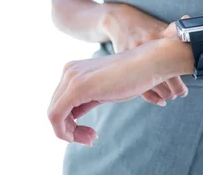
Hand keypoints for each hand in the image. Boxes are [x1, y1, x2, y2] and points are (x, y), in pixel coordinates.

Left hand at [48, 38, 172, 145]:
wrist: (148, 63)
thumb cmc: (131, 77)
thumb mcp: (103, 90)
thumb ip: (85, 99)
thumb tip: (72, 116)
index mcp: (73, 69)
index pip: (60, 103)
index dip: (70, 124)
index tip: (90, 134)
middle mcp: (68, 70)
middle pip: (55, 109)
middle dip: (70, 130)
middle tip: (91, 138)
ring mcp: (71, 77)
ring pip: (53, 115)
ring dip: (70, 133)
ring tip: (91, 138)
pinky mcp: (76, 87)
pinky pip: (56, 117)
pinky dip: (67, 132)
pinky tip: (89, 135)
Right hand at [99, 6, 190, 106]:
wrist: (121, 20)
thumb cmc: (147, 26)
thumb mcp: (161, 27)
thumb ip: (176, 31)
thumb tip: (190, 22)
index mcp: (160, 38)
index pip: (177, 56)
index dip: (186, 68)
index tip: (193, 75)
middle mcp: (149, 47)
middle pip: (167, 74)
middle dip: (177, 87)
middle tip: (183, 93)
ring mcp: (137, 57)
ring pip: (154, 83)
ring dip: (166, 93)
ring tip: (172, 96)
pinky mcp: (126, 65)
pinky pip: (140, 87)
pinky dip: (152, 97)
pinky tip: (161, 101)